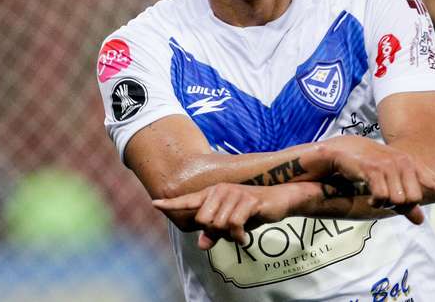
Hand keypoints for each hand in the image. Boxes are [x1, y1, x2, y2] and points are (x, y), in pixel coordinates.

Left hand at [152, 183, 292, 249]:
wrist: (280, 200)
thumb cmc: (253, 211)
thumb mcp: (232, 225)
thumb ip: (215, 233)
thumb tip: (201, 245)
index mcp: (214, 194)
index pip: (189, 200)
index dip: (171, 204)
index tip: (155, 204)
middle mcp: (221, 190)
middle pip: (203, 220)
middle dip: (215, 231)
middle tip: (229, 232)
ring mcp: (234, 193)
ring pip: (218, 224)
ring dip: (229, 235)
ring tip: (240, 232)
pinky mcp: (247, 200)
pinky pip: (234, 225)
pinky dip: (239, 236)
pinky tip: (245, 236)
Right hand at [324, 135, 434, 209]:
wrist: (347, 152)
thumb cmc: (372, 169)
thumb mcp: (391, 186)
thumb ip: (406, 204)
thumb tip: (421, 221)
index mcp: (412, 165)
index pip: (432, 180)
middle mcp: (404, 162)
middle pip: (414, 198)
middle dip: (401, 205)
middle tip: (387, 199)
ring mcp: (390, 165)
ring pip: (398, 200)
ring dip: (386, 204)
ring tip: (377, 196)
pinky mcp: (374, 169)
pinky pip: (382, 196)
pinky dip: (376, 202)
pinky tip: (370, 198)